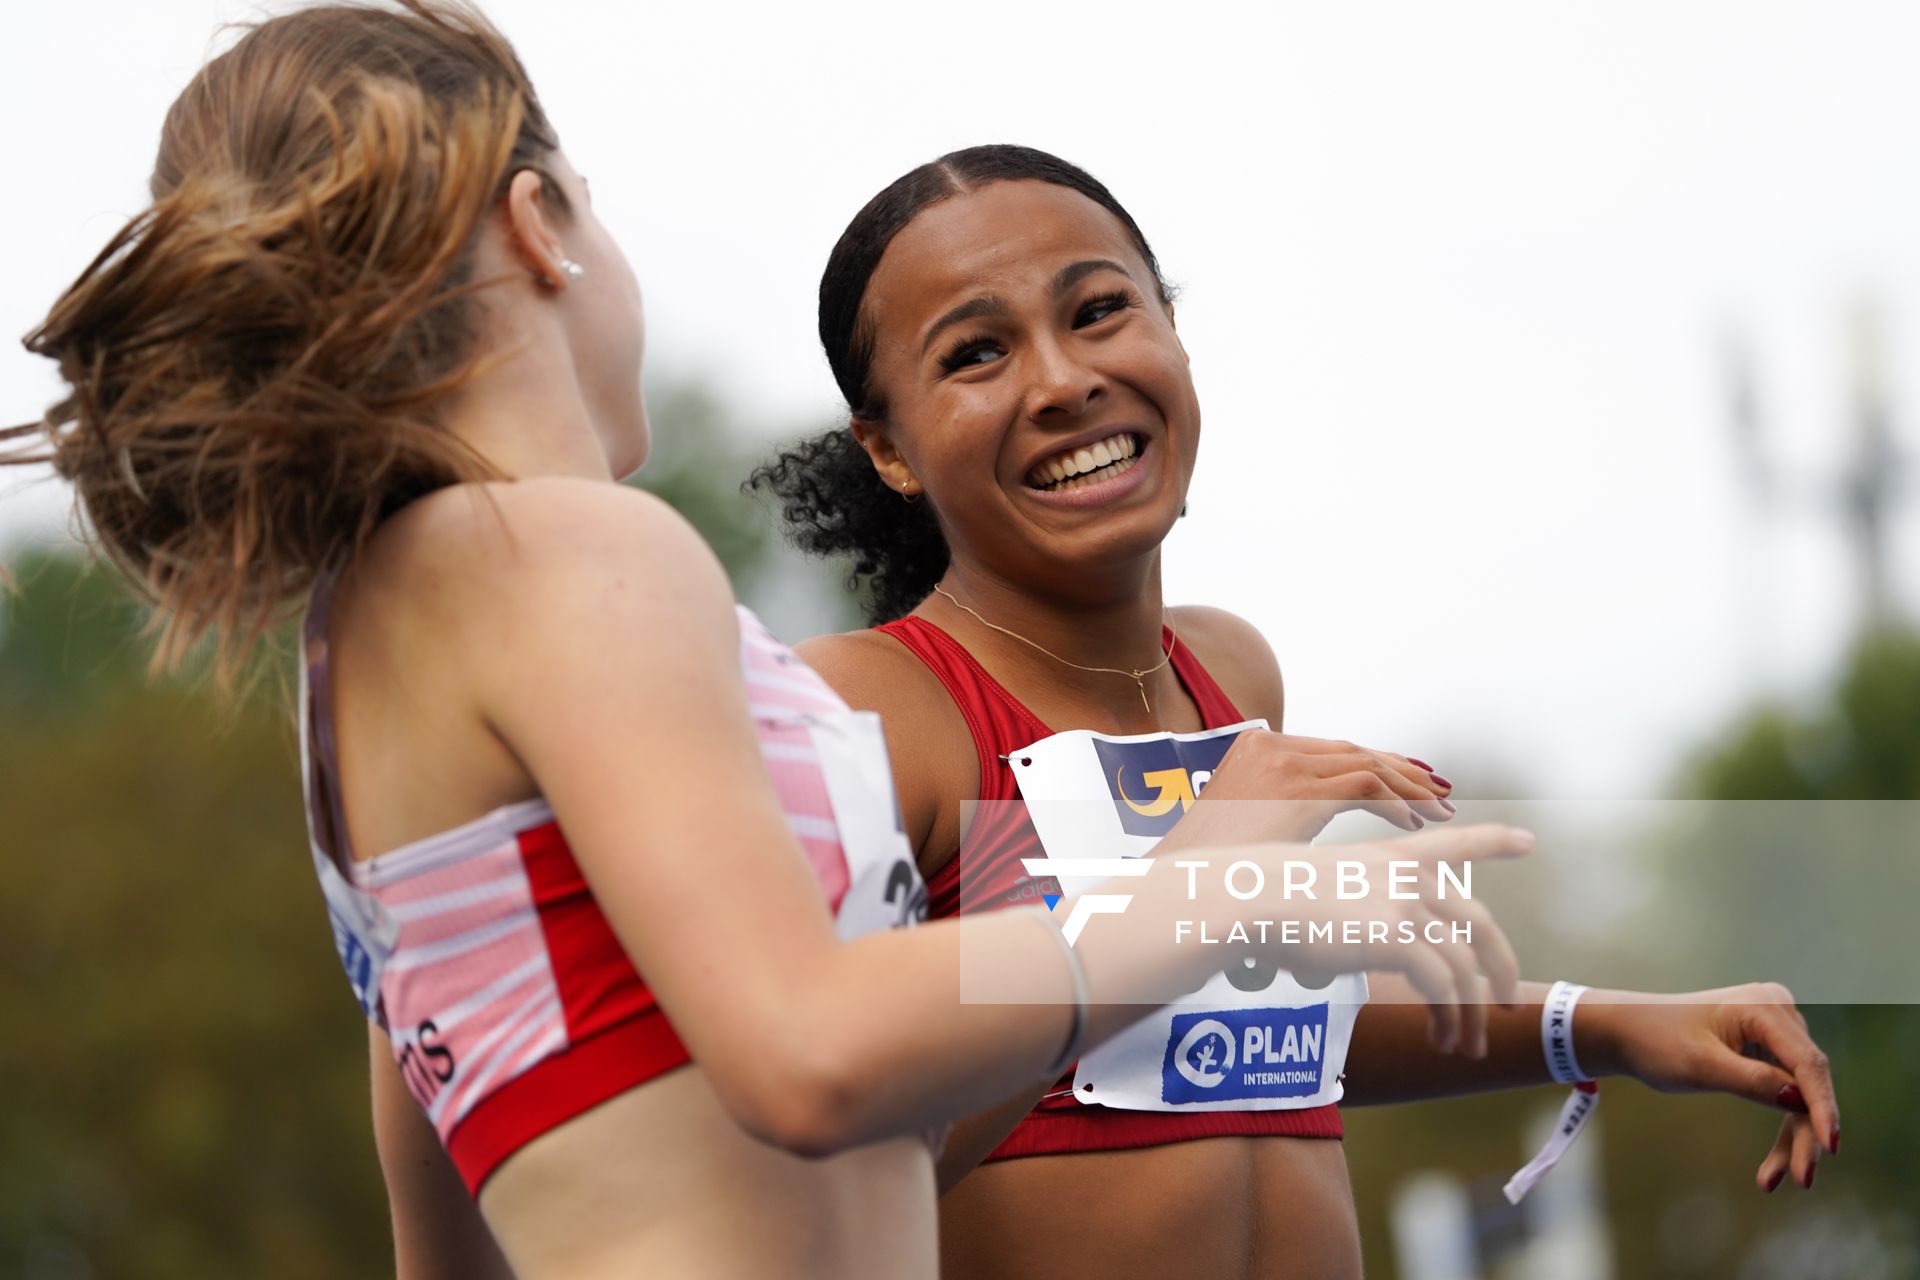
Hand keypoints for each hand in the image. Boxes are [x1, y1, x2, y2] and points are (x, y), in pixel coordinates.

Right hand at [1175, 730, 1455, 844]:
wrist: (1179, 882)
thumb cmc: (1208, 872)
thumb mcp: (1246, 828)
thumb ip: (1281, 813)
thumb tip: (1318, 830)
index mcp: (1255, 747)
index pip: (1334, 751)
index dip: (1379, 767)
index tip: (1410, 785)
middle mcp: (1271, 745)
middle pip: (1355, 752)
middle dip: (1402, 774)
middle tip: (1438, 793)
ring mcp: (1283, 762)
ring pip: (1366, 764)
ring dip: (1408, 789)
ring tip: (1437, 811)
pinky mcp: (1297, 788)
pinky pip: (1364, 786)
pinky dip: (1394, 803)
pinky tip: (1412, 823)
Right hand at [1254, 823, 1531, 1054]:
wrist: (1246, 900)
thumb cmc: (1262, 898)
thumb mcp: (1317, 886)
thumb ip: (1354, 904)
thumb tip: (1359, 939)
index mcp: (1389, 856)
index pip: (1454, 843)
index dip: (1494, 841)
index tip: (1528, 841)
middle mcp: (1407, 876)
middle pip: (1478, 923)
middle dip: (1498, 967)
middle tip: (1501, 1003)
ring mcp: (1405, 904)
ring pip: (1464, 966)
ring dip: (1469, 1012)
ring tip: (1466, 1045)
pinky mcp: (1398, 938)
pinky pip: (1444, 986)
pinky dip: (1450, 1018)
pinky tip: (1444, 1039)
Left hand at [1580, 984, 1839, 1191]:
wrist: (1627, 1030)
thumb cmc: (1656, 1042)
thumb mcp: (1699, 1066)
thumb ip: (1750, 1080)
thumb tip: (1800, 1099)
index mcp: (1763, 1005)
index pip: (1806, 1062)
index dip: (1822, 1106)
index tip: (1830, 1146)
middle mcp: (1778, 1011)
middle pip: (1807, 1081)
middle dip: (1805, 1132)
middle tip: (1801, 1180)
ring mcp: (1775, 1028)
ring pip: (1799, 1092)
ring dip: (1793, 1136)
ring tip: (1773, 1181)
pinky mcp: (1768, 1047)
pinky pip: (1785, 1089)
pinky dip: (1781, 1124)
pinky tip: (1773, 1167)